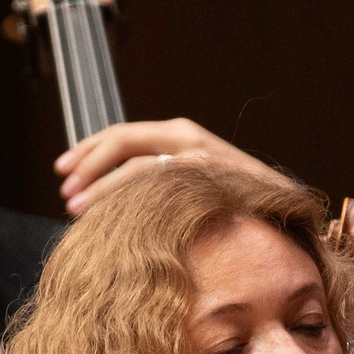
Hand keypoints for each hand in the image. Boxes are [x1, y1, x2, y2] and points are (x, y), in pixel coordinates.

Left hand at [54, 118, 287, 214]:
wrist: (291, 211)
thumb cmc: (239, 202)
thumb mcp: (196, 179)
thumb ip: (163, 176)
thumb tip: (115, 193)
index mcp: (179, 133)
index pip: (122, 135)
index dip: (87, 151)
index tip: (62, 171)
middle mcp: (186, 138)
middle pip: (121, 143)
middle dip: (86, 166)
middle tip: (64, 192)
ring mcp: (198, 158)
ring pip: (135, 167)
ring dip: (100, 189)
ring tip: (75, 210)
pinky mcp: (208, 181)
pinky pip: (158, 188)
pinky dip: (129, 203)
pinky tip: (111, 220)